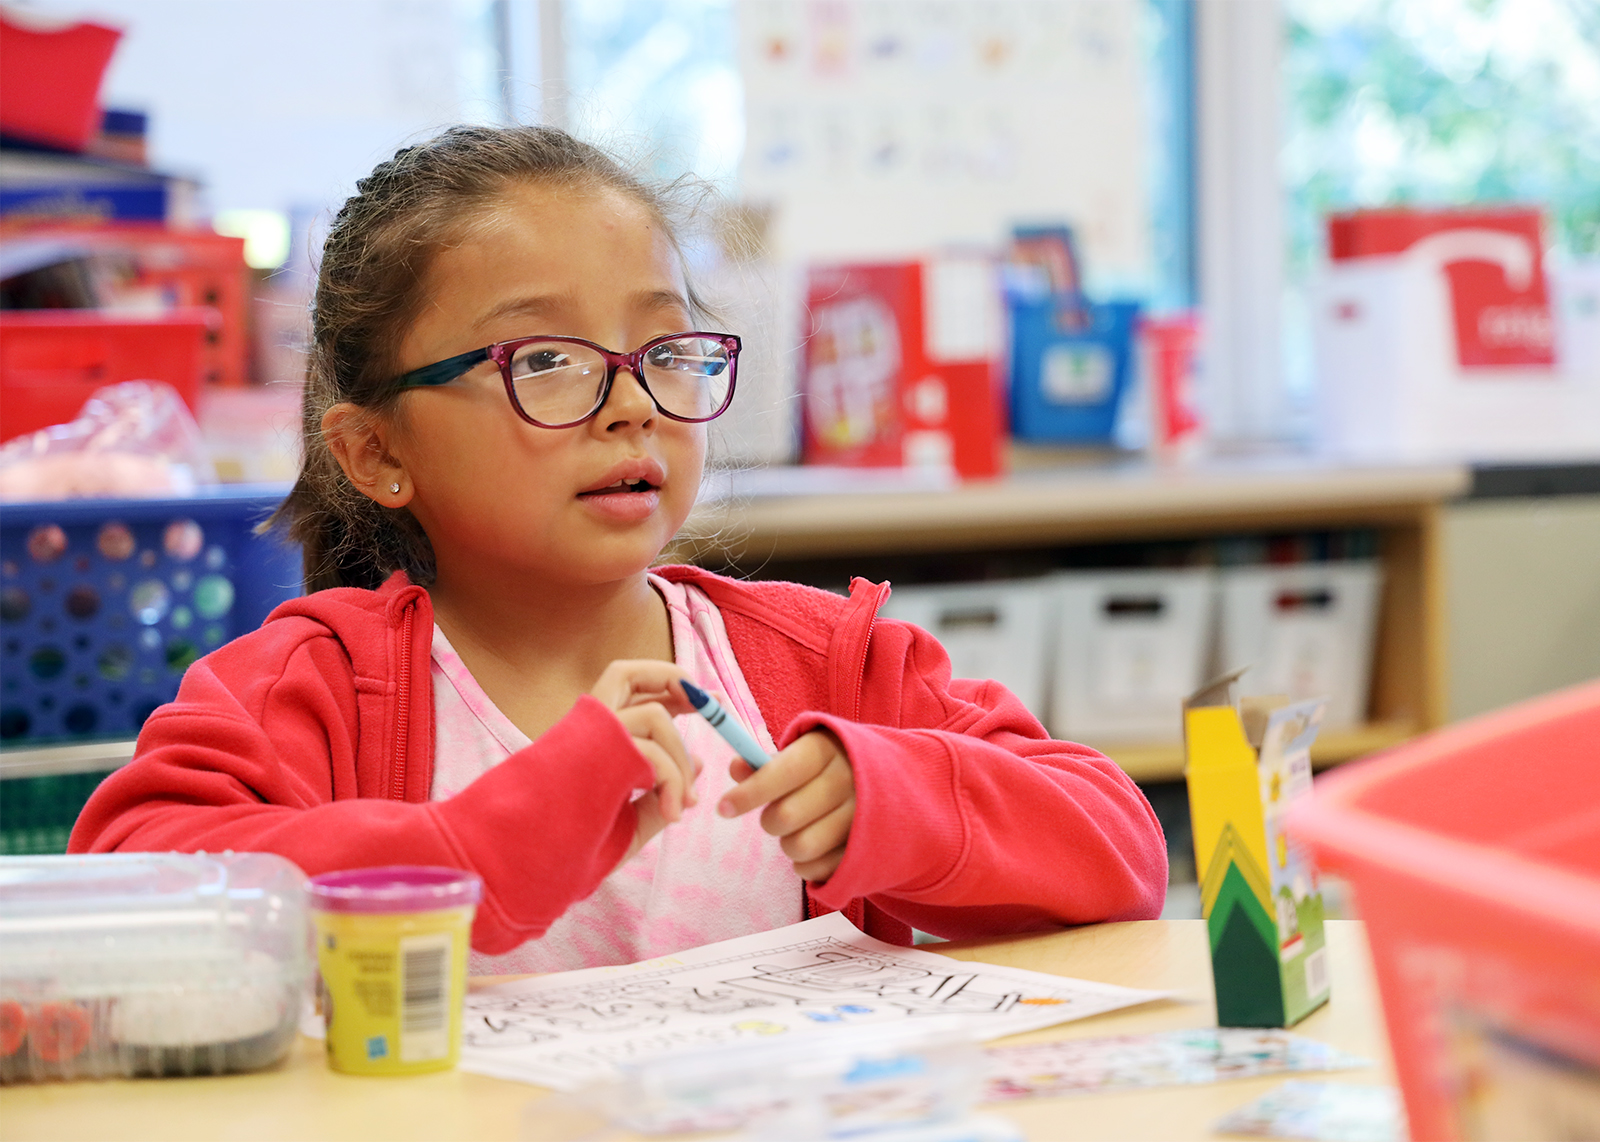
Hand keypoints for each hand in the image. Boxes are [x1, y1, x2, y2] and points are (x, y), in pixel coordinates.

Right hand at [589, 660, 701, 861]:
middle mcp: (585, 728)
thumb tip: (700, 763)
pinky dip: (672, 780)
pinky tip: (671, 812)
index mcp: (592, 741)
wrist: (526, 862)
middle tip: (712, 703)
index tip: (710, 702)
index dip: (673, 692)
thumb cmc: (570, 847)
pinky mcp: (593, 750)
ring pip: (653, 716)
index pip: (635, 697)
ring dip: (680, 761)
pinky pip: (650, 749)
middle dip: (675, 680)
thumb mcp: (630, 822)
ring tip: (683, 805)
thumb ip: (662, 794)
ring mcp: (587, 736)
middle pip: (628, 673)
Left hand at [717, 730, 855, 882]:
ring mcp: (861, 819)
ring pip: (799, 847)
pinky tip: (816, 846)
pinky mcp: (865, 851)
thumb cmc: (829, 766)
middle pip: (786, 816)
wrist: (892, 784)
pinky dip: (804, 863)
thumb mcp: (802, 753)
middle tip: (776, 814)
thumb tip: (736, 768)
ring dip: (787, 843)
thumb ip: (767, 763)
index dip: (750, 793)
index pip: (783, 773)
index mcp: (827, 750)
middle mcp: (849, 782)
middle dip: (770, 820)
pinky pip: (815, 869)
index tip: (723, 807)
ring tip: (799, 829)